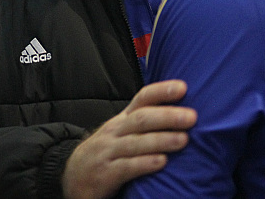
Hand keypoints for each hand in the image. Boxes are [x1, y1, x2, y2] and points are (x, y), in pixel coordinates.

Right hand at [61, 80, 196, 198]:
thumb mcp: (123, 132)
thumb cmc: (108, 151)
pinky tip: (161, 162)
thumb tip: (182, 111)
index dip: (162, 91)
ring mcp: (108, 152)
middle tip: (191, 117)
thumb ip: (146, 122)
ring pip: (135, 142)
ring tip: (183, 140)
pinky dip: (144, 164)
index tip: (183, 87)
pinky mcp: (105, 174)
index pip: (142, 98)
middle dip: (168, 116)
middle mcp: (116, 131)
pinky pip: (126, 168)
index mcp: (123, 119)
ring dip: (161, 140)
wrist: (73, 176)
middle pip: (142, 119)